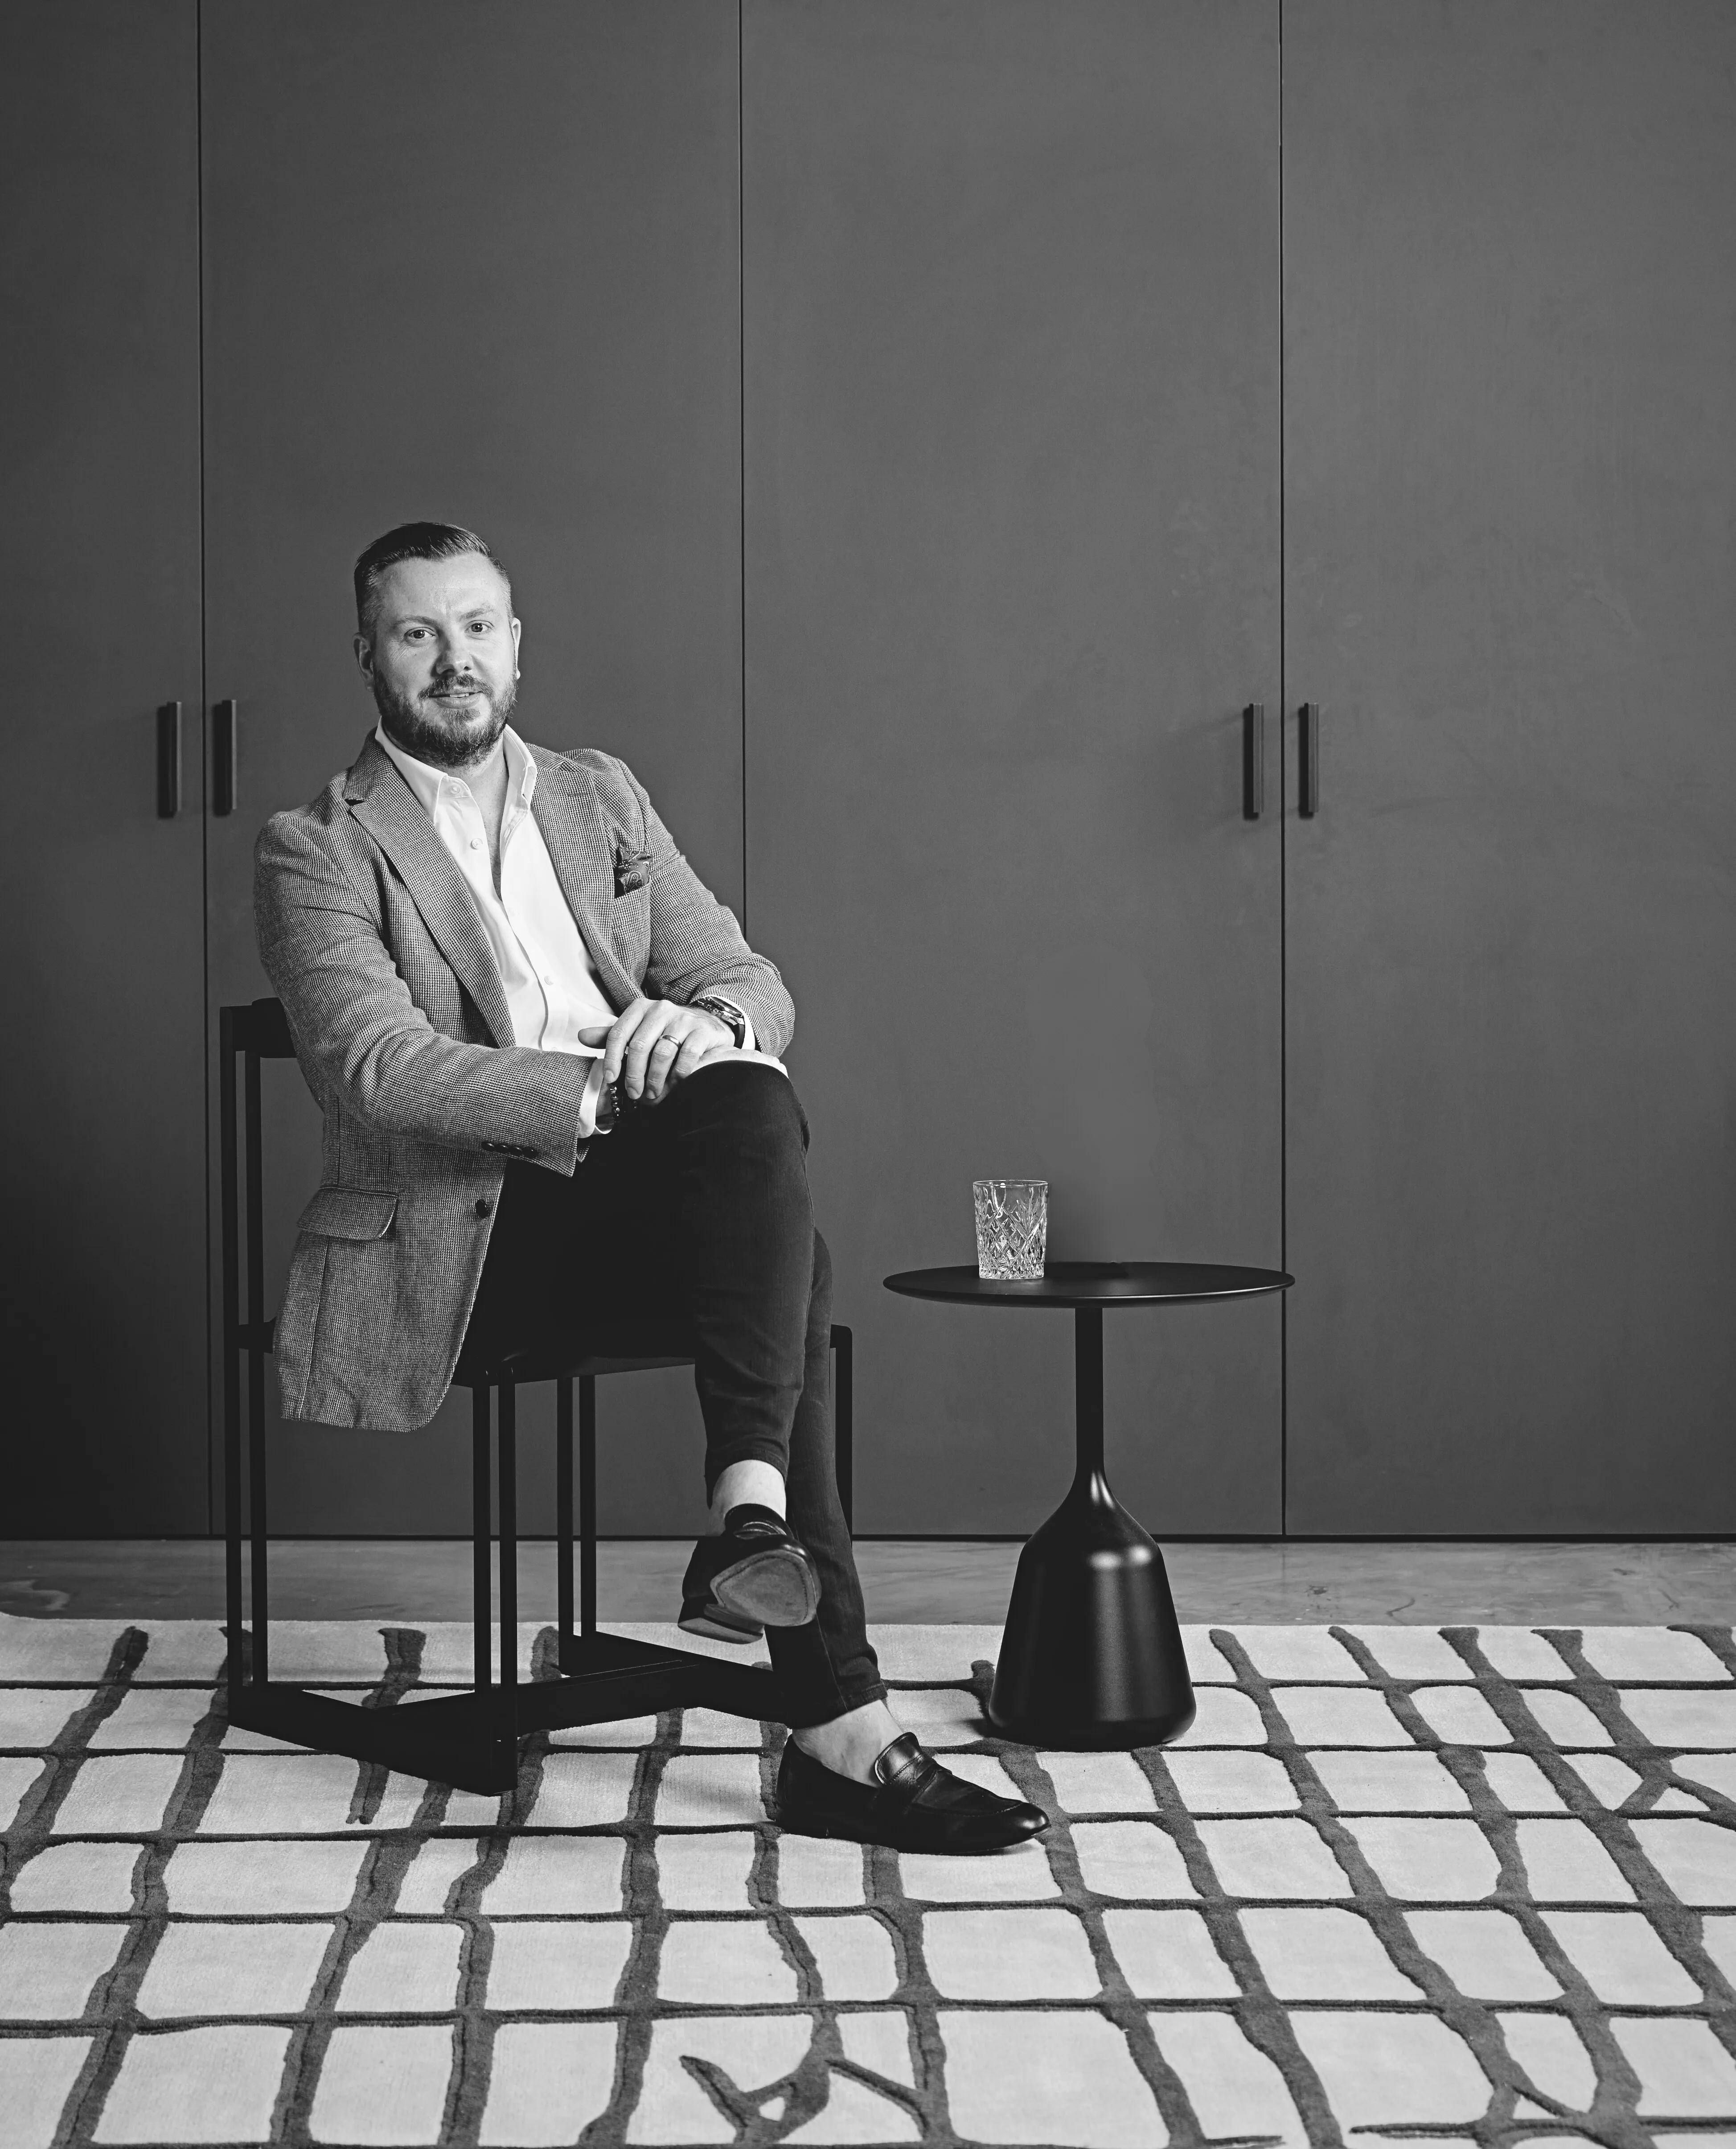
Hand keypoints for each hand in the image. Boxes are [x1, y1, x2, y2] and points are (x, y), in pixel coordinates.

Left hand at [576, 997, 733, 1104]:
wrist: (707, 1024)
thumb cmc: (666, 1031)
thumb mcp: (638, 1030)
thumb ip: (611, 1035)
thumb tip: (582, 1036)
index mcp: (640, 1008)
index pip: (619, 1034)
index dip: (612, 1059)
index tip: (611, 1080)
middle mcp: (661, 1009)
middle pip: (639, 1046)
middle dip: (634, 1075)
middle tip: (635, 1094)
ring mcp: (684, 1019)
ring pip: (662, 1053)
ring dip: (655, 1079)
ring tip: (653, 1094)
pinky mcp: (703, 1031)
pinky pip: (686, 1057)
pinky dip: (678, 1076)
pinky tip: (674, 1086)